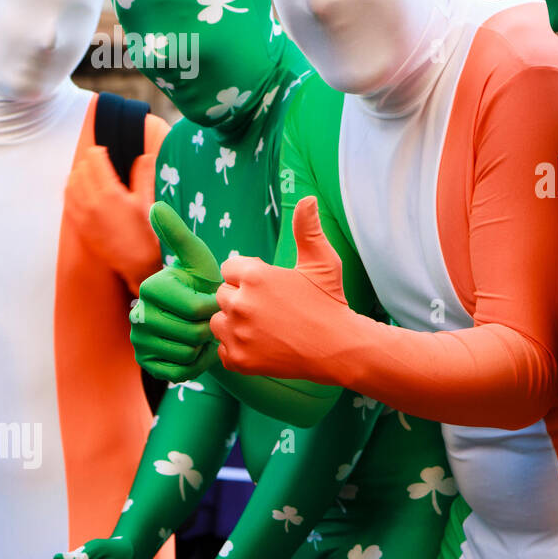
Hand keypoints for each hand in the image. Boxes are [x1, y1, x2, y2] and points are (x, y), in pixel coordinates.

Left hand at [65, 146, 159, 292]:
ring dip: (79, 175)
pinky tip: (81, 191)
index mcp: (110, 193)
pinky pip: (67, 200)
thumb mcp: (147, 202)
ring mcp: (82, 215)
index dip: (99, 152)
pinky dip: (72, 191)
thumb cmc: (146, 234)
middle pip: (81, 169)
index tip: (105, 151)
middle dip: (89, 163)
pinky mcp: (78, 226)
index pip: (95, 160)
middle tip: (100, 163)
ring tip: (90, 175)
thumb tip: (145, 157)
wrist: (137, 264)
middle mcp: (91, 202)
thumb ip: (143, 176)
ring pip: (71, 183)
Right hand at [130, 202, 221, 381]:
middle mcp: (138, 313)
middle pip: (191, 333)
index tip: (216, 301)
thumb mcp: (198, 260)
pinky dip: (195, 365)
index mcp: (151, 286)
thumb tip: (156, 205)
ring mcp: (138, 340)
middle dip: (209, 329)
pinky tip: (196, 351)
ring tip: (203, 333)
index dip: (215, 309)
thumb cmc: (205, 285)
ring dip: (203, 346)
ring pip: (186, 352)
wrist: (205, 321)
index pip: (197, 308)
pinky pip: (178, 371)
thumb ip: (179, 235)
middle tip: (210, 321)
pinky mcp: (146, 363)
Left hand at [212, 196, 350, 381]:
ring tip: (265, 326)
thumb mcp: (322, 262)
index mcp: (255, 276)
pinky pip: (223, 349)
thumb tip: (308, 199)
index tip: (271, 287)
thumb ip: (308, 229)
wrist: (339, 349)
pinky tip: (263, 345)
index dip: (250, 276)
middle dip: (242, 299)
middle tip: (272, 309)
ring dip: (235, 323)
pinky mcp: (238, 360)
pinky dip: (238, 348)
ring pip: (218, 321)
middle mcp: (240, 303)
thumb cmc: (330, 302)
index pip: (230, 269)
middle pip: (223, 295)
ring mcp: (237, 334)